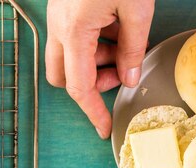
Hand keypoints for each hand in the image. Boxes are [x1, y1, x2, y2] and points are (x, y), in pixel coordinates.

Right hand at [46, 0, 154, 138]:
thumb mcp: (136, 7)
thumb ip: (133, 46)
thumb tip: (130, 76)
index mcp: (74, 31)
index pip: (80, 87)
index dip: (93, 112)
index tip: (104, 127)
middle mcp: (59, 26)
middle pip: (63, 76)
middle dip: (91, 84)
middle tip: (120, 77)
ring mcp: (58, 15)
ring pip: (68, 56)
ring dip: (95, 62)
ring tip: (126, 47)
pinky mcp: (64, 5)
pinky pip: (72, 35)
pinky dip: (93, 42)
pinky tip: (118, 30)